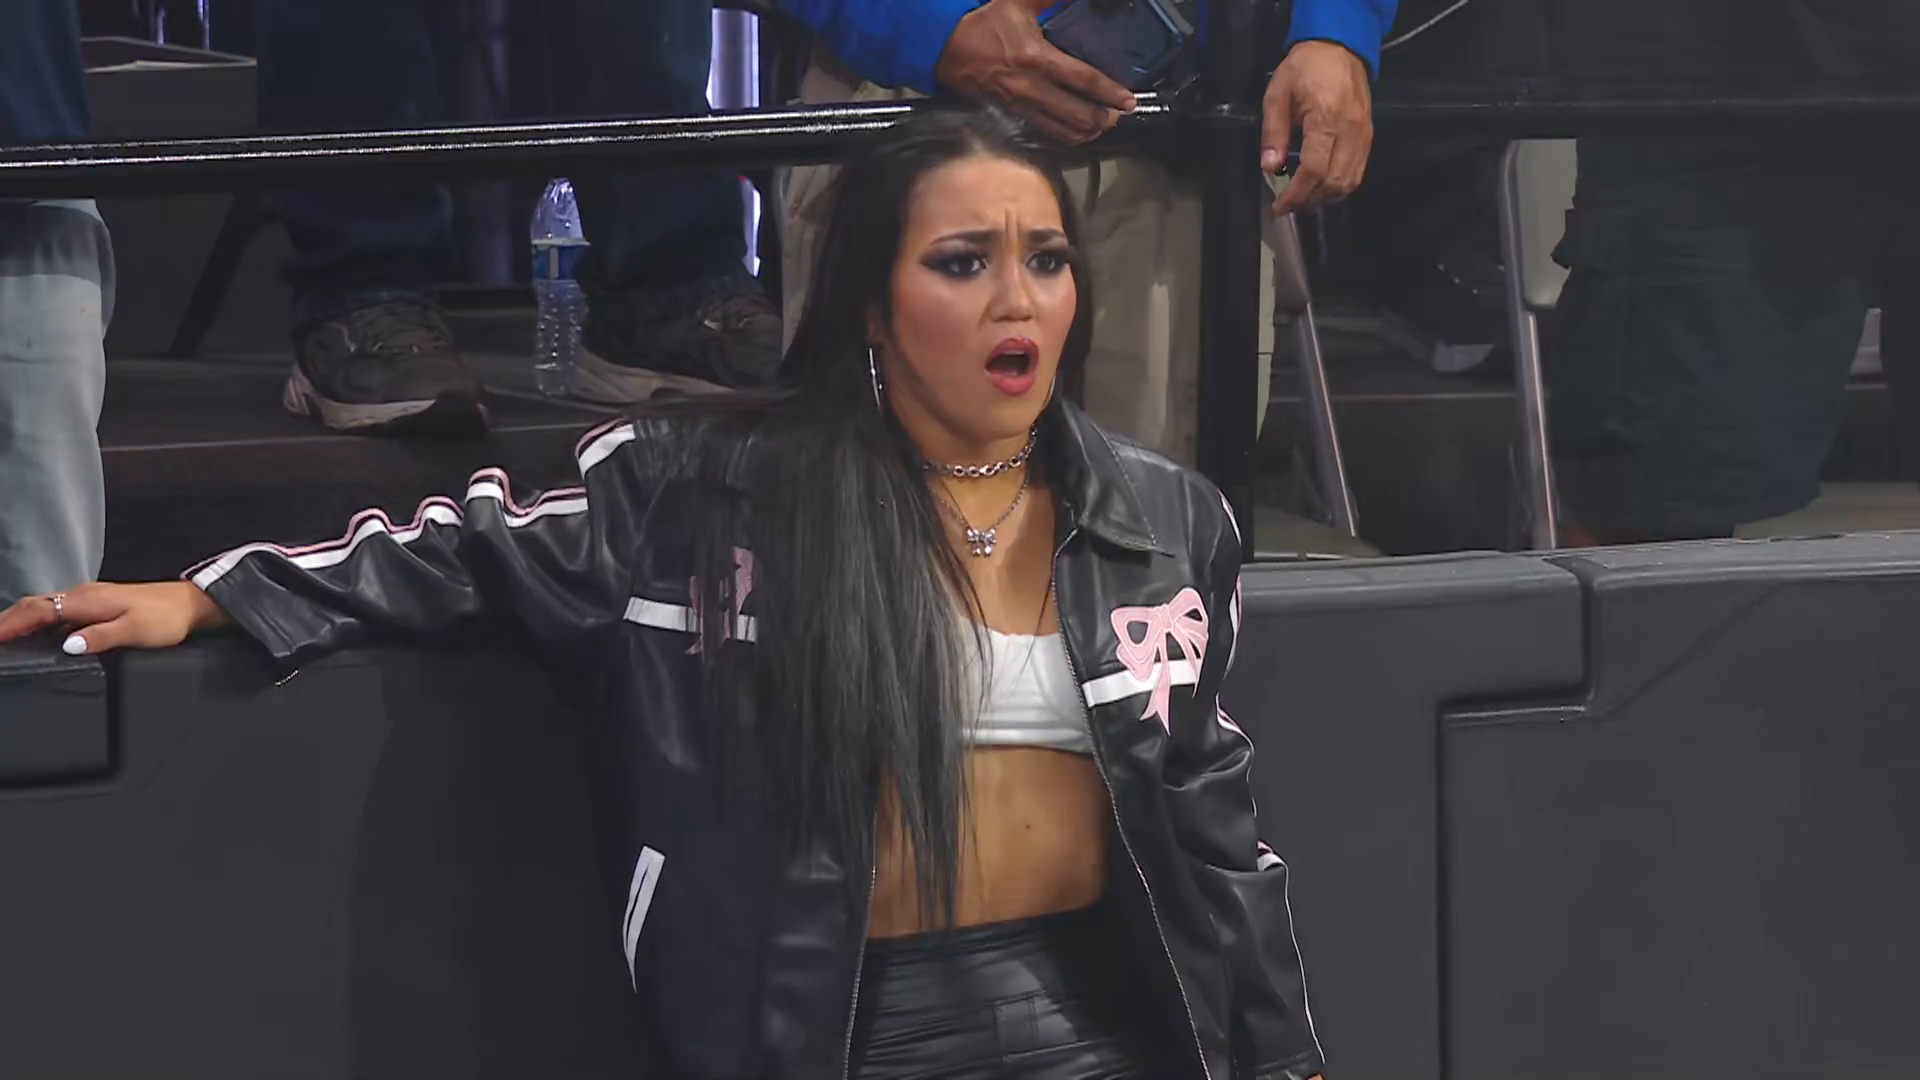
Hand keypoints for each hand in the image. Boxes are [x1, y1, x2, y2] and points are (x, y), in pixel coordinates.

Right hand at [0, 581, 227, 655]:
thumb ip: (100, 637)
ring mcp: (89, 599)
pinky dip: (38, 622)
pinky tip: (36, 635)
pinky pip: (58, 612)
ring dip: (20, 620)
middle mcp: (83, 595)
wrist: (190, 604)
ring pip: (44, 607)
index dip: (10, 625)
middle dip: (6, 621)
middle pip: (34, 605)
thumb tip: (67, 646)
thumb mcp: (135, 630)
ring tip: (3, 637)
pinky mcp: (97, 605)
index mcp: (87, 600)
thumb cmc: (166, 618)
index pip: (37, 610)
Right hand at [934, 0, 1135, 144]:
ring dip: (1086, 132)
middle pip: (1077, 115)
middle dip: (1103, 119)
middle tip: (1118, 115)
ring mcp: (1018, 107)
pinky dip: (1063, 137)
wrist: (942, 47)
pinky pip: (1043, 135)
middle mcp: (1029, 87)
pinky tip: (1074, 133)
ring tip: (1100, 126)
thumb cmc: (981, 23)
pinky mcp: (1008, 117)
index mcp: (1035, 58)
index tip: (1128, 100)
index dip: (1109, 92)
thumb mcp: (1017, 1)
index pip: (1083, 80)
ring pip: (1061, 131)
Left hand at [1262, 40, 1373, 214]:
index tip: (1279, 207)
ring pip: (1350, 182)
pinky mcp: (1368, 136)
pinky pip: (1357, 171)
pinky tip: (1321, 186)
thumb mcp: (1277, 94)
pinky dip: (1340, 186)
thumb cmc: (1305, 67)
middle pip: (1334, 182)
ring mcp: (1363, 135)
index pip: (1313, 170)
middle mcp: (1350, 131)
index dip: (1295, 194)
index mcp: (1326, 119)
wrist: (1339, 46)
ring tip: (1303, 199)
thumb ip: (1273, 133)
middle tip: (1289, 205)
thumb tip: (1269, 167)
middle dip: (1310, 201)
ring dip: (1326, 197)